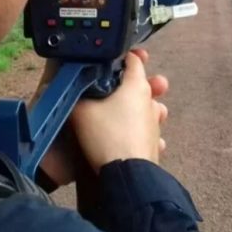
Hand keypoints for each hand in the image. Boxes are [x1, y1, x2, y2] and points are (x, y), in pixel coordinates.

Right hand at [71, 49, 169, 173]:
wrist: (125, 174)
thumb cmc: (105, 135)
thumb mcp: (82, 111)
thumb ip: (78, 95)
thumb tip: (75, 88)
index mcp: (136, 85)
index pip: (134, 60)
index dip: (122, 56)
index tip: (112, 59)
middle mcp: (150, 101)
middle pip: (146, 84)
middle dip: (134, 84)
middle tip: (119, 87)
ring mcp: (155, 124)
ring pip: (152, 109)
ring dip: (141, 108)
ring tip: (124, 113)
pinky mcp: (155, 144)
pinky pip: (149, 132)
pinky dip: (141, 132)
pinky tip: (129, 138)